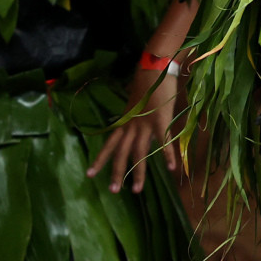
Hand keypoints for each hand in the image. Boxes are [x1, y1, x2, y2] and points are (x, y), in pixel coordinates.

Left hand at [87, 69, 180, 193]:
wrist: (154, 68)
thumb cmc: (147, 86)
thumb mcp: (136, 106)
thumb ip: (134, 120)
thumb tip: (135, 129)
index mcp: (124, 122)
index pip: (109, 144)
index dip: (99, 159)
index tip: (89, 174)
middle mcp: (131, 125)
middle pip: (120, 152)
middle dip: (116, 172)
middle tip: (113, 191)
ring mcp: (145, 124)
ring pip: (139, 152)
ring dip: (138, 172)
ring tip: (137, 190)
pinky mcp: (160, 120)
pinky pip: (164, 140)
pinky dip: (168, 154)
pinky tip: (172, 168)